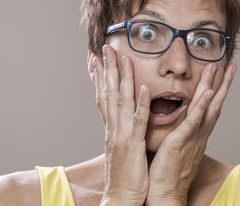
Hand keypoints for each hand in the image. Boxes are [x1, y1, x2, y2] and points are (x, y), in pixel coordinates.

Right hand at [90, 45, 149, 205]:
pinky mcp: (134, 145)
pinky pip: (138, 121)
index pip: (103, 97)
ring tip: (122, 58)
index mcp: (111, 128)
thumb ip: (121, 131)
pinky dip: (140, 104)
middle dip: (107, 69)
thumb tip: (121, 118)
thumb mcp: (121, 148)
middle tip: (105, 48)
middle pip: (109, 93)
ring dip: (122, 78)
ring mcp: (122, 135)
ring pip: (122, 101)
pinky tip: (143, 88)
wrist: (120, 198)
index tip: (96, 59)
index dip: (99, 77)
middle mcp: (113, 128)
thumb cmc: (124, 174)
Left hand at [146, 63, 236, 204]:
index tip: (221, 75)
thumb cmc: (168, 173)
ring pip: (207, 107)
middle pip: (215, 103)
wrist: (165, 195)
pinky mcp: (181, 142)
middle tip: (230, 64)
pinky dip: (202, 106)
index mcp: (197, 135)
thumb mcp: (176, 148)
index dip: (217, 90)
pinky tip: (208, 92)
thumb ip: (179, 133)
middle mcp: (199, 134)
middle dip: (223, 83)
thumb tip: (177, 122)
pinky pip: (193, 122)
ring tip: (219, 67)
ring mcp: (193, 138)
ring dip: (214, 85)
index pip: (210, 108)